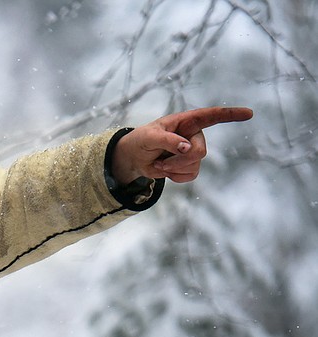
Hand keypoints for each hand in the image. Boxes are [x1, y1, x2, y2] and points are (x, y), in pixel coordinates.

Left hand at [111, 105, 252, 183]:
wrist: (134, 158)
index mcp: (187, 121)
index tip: (248, 113)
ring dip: (173, 168)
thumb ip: (168, 140)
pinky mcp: (189, 166)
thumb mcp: (149, 137)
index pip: (212, 116)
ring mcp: (193, 151)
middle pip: (200, 151)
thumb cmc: (141, 140)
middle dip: (179, 160)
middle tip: (160, 160)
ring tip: (159, 162)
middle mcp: (194, 135)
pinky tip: (165, 170)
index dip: (231, 114)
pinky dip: (174, 177)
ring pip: (195, 165)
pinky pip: (190, 176)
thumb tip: (187, 148)